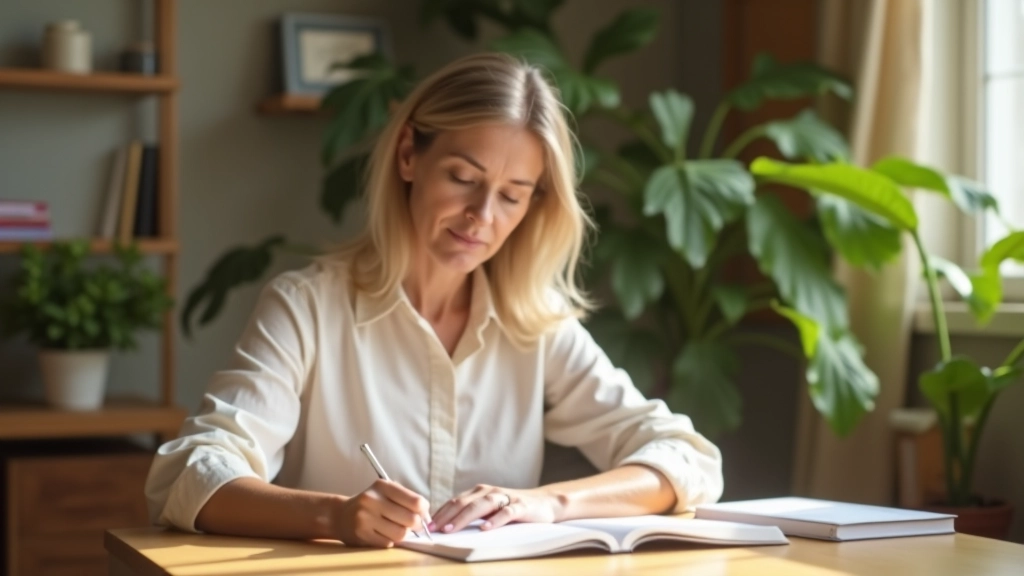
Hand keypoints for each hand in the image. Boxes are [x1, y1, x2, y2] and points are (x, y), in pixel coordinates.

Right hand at [333, 479, 431, 547]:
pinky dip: (389, 540)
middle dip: (416, 525)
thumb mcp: (386, 493)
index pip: (416, 501)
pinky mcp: (361, 534)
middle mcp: (373, 500)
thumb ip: (407, 500)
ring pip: (400, 534)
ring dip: (403, 534)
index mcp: (383, 486)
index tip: (423, 514)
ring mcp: (365, 518)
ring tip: (396, 529)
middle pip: (411, 519)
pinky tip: (382, 533)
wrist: (340, 515)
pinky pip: (388, 543)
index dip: (424, 511)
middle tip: (413, 526)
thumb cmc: (371, 504)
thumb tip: (427, 518)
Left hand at [430, 484, 564, 533]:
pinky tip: (484, 528)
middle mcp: (490, 491)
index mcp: (479, 492)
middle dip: (446, 516)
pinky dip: (494, 520)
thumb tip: (445, 526)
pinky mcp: (521, 506)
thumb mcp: (489, 509)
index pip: (455, 501)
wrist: (545, 503)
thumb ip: (471, 513)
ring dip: (463, 517)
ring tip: (451, 529)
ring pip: (481, 505)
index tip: (426, 526)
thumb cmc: (512, 508)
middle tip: (432, 529)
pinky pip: (506, 513)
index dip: (440, 513)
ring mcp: (505, 497)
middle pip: (464, 502)